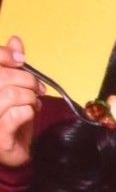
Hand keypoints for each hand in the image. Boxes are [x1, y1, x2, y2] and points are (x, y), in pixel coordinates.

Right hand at [0, 38, 38, 167]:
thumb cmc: (10, 118)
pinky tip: (28, 114)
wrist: (12, 151)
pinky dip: (29, 111)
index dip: (4, 54)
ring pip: (11, 94)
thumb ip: (12, 65)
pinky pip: (17, 113)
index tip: (20, 60)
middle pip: (3, 77)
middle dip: (27, 80)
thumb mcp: (13, 88)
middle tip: (37, 89)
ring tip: (33, 103)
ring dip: (29, 97)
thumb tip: (15, 40)